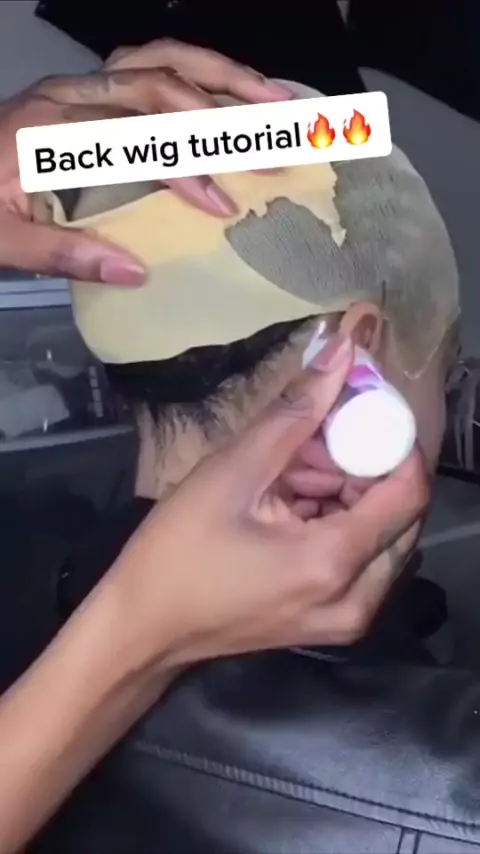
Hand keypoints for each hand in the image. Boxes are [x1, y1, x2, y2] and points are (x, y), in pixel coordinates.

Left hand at [0, 40, 289, 282]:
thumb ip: (64, 254)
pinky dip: (198, 74)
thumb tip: (137, 272)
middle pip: (160, 81)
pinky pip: (151, 65)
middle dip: (223, 114)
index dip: (184, 168)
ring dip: (223, 78)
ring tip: (276, 103)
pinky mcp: (87, 91)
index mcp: (49, 131)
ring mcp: (80, 86)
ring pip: (162, 60)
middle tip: (274, 145)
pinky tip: (232, 93)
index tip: (222, 205)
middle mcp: (71, 95)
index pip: (133, 137)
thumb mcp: (5, 241)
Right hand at [105, 332, 428, 672]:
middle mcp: (360, 598)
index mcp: (334, 563)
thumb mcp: (232, 472)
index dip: (394, 439)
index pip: (409, 490)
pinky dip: (336, 520)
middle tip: (313, 437)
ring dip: (347, 491)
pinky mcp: (334, 620)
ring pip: (380, 533)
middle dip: (364, 465)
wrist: (144, 630)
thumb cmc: (177, 551)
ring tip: (288, 470)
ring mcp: (348, 615)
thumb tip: (343, 351)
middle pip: (399, 512)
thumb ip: (295, 412)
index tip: (360, 408)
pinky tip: (289, 502)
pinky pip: (359, 558)